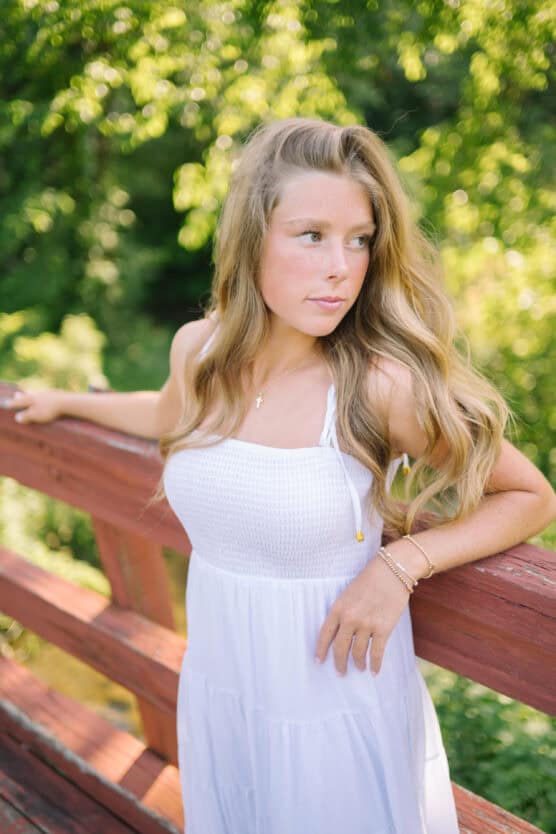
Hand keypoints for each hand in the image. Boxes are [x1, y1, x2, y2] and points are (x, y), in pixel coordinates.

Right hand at [4, 388, 64, 423]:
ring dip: (32, 395)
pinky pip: (47, 396)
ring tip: (29, 395)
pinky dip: (43, 397)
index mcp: (30, 399)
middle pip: (27, 395)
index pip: (18, 402)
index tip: (5, 403)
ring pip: (37, 394)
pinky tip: (46, 398)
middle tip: (15, 395)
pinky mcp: (57, 395)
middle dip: (21, 397)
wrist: (67, 402)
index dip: (11, 403)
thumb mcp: (35, 415)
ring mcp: (47, 393)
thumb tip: (17, 417)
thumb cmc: (49, 410)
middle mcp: (37, 394)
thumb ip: (26, 416)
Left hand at [314, 552, 410, 676]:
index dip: (321, 649)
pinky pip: (376, 653)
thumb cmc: (370, 579)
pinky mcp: (383, 629)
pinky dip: (375, 665)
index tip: (319, 661)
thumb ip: (342, 612)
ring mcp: (366, 624)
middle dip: (339, 663)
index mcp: (338, 608)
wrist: (392, 570)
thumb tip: (340, 634)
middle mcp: (349, 618)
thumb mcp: (348, 593)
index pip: (325, 634)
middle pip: (340, 648)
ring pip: (358, 653)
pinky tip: (374, 671)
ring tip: (359, 668)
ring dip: (358, 664)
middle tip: (340, 672)